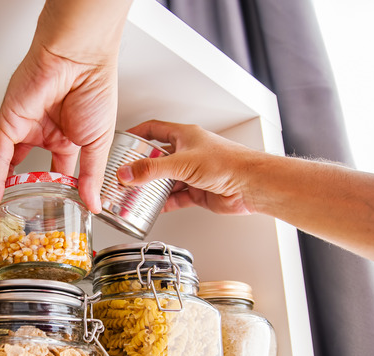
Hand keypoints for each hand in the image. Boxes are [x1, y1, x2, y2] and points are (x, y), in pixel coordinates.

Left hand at [0, 0, 131, 222]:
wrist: (82, 61)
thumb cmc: (94, 88)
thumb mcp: (98, 144)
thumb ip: (90, 176)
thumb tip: (93, 204)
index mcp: (62, 136)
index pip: (49, 171)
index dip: (45, 192)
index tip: (44, 211)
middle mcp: (37, 132)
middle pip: (14, 170)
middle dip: (5, 194)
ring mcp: (21, 127)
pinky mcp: (9, 122)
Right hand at [117, 120, 265, 214]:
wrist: (252, 185)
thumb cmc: (228, 164)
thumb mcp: (182, 163)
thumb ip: (152, 169)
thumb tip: (126, 172)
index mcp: (185, 136)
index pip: (154, 129)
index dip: (137, 134)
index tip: (122, 142)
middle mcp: (189, 152)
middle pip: (157, 157)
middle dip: (141, 167)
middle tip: (125, 175)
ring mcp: (193, 173)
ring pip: (166, 180)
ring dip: (152, 188)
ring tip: (135, 194)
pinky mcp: (198, 191)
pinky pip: (176, 197)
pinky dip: (165, 203)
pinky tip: (155, 207)